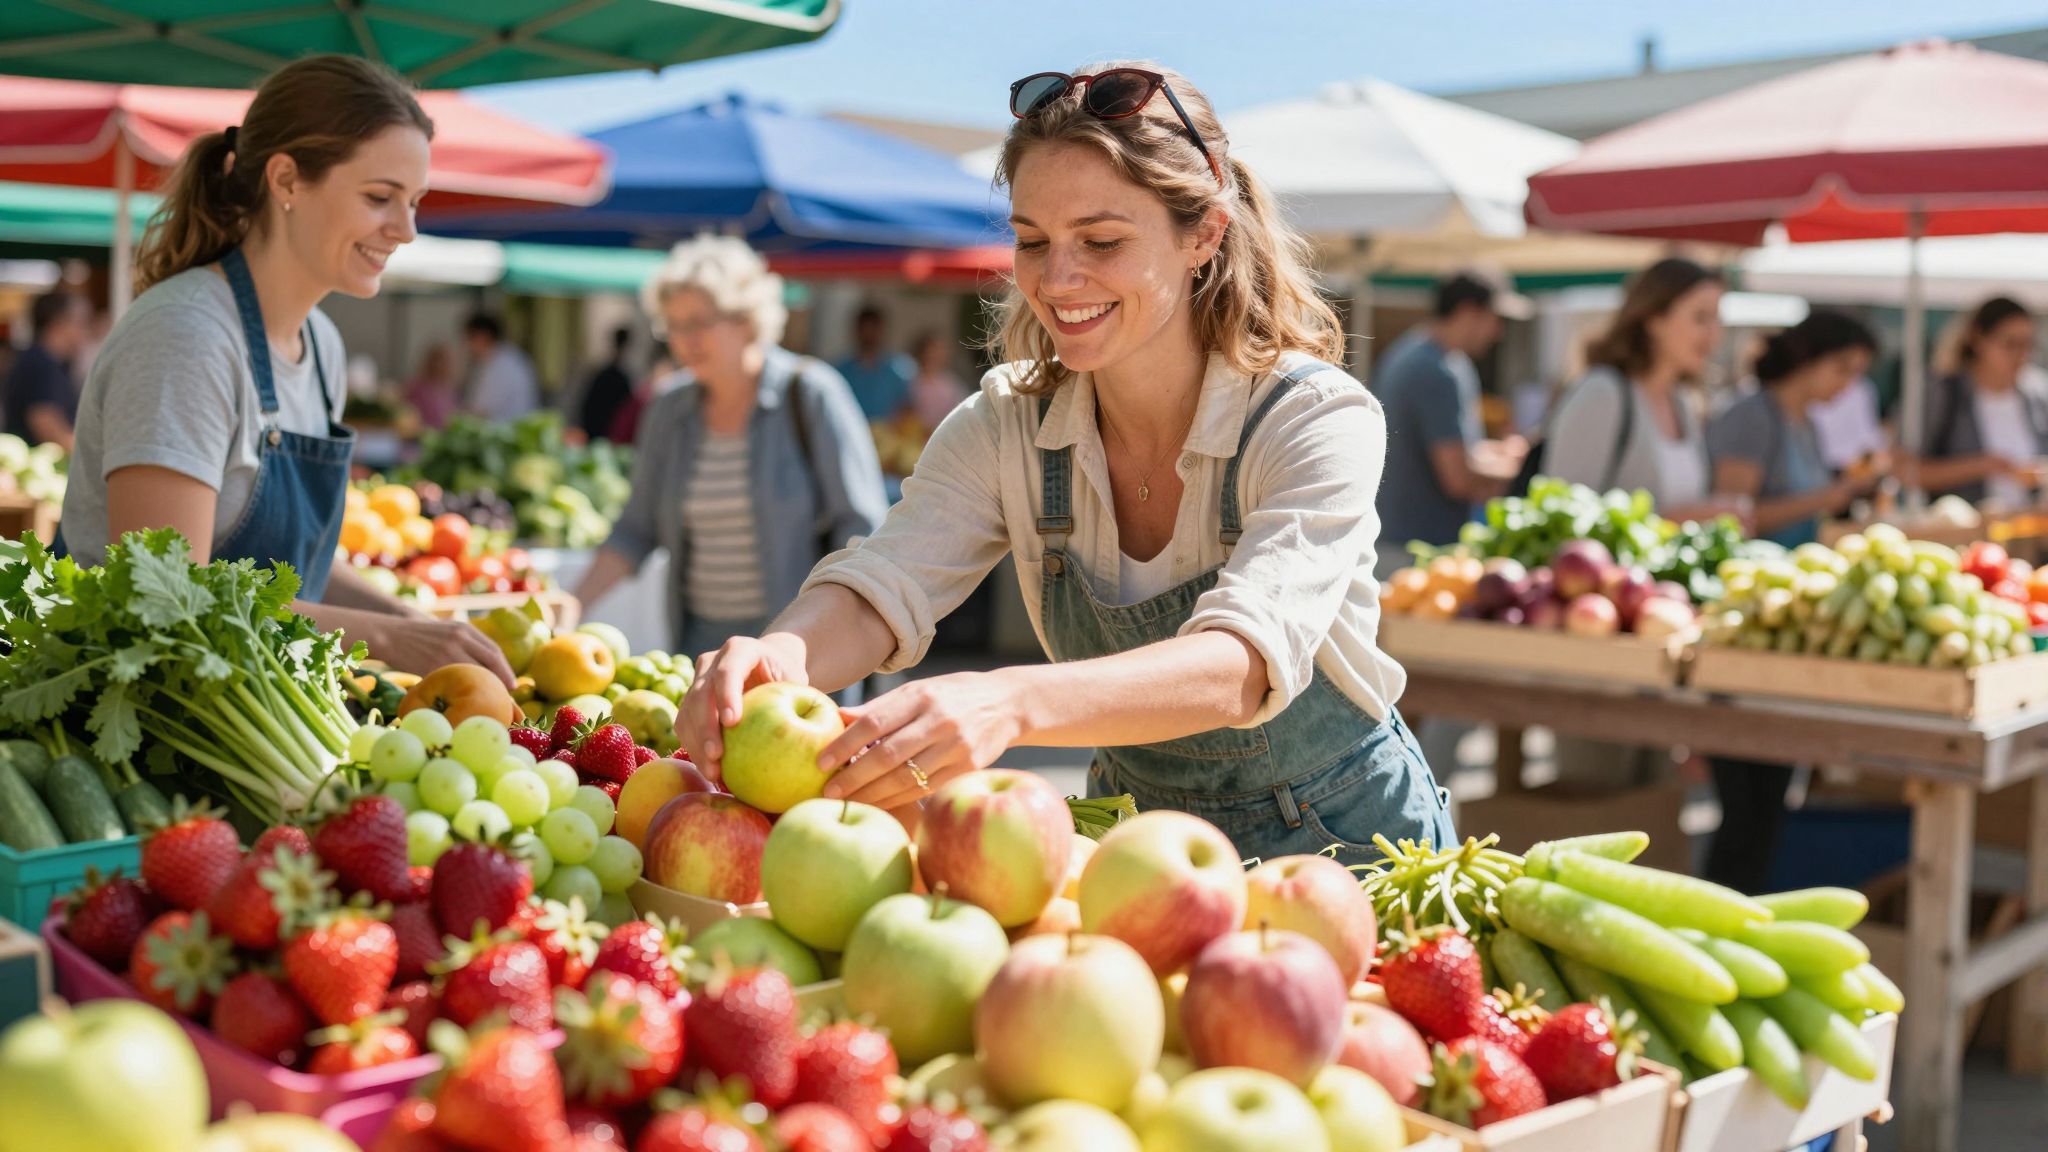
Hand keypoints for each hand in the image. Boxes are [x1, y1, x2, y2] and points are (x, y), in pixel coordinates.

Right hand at [364, 617, 515, 686]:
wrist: (391, 633)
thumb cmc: (422, 635)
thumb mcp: (448, 630)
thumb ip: (467, 643)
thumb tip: (490, 668)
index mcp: (465, 629)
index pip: (494, 652)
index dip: (506, 669)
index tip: (512, 684)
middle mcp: (460, 638)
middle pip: (490, 663)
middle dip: (502, 681)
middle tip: (508, 696)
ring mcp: (447, 651)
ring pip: (474, 673)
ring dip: (484, 689)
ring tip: (489, 701)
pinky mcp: (433, 666)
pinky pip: (452, 682)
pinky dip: (461, 692)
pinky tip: (464, 701)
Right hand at [677, 634, 810, 780]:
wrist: (768, 666)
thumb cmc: (787, 675)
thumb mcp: (797, 679)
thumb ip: (799, 697)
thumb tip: (814, 728)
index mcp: (740, 650)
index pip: (727, 671)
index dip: (726, 695)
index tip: (732, 722)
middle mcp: (712, 662)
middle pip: (701, 694)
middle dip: (706, 728)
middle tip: (717, 757)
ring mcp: (698, 681)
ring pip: (688, 712)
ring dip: (697, 744)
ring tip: (713, 773)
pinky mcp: (690, 702)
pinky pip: (685, 726)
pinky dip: (695, 749)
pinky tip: (709, 770)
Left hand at [818, 672, 1021, 810]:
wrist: (1007, 703)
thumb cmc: (952, 695)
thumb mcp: (918, 690)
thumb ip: (880, 706)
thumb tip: (837, 717)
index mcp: (921, 696)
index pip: (874, 722)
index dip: (844, 743)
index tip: (820, 761)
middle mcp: (939, 720)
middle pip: (887, 754)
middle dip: (853, 776)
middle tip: (827, 792)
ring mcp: (956, 746)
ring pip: (905, 777)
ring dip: (872, 793)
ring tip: (847, 802)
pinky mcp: (968, 767)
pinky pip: (925, 789)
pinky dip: (898, 799)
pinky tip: (878, 803)